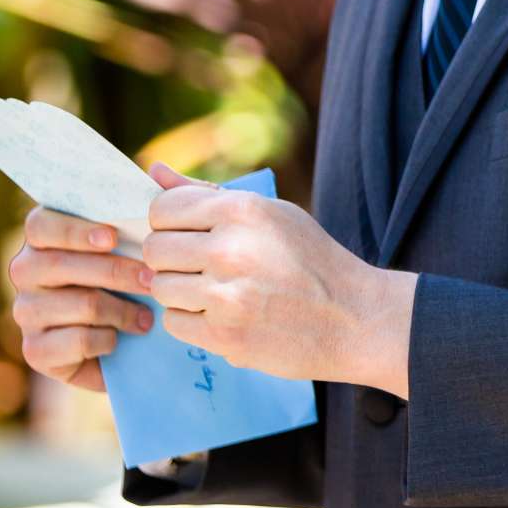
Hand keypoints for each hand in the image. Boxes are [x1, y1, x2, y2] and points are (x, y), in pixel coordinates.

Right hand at [6, 204, 156, 392]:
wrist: (132, 346)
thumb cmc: (137, 277)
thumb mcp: (152, 240)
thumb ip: (160, 203)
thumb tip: (157, 169)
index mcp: (45, 236)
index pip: (41, 224)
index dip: (74, 230)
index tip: (112, 238)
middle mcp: (26, 270)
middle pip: (58, 265)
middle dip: (114, 272)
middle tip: (151, 280)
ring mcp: (26, 311)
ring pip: (74, 304)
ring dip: (119, 311)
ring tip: (146, 317)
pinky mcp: (35, 350)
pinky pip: (69, 342)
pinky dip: (102, 341)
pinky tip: (118, 339)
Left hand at [139, 161, 416, 391]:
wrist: (354, 318)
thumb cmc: (311, 259)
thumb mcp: (270, 213)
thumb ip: (207, 193)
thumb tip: (154, 171)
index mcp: (242, 210)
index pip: (163, 209)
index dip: (169, 223)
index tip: (188, 235)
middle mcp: (230, 249)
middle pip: (155, 250)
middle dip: (171, 259)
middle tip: (200, 266)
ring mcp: (226, 295)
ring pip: (160, 288)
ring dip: (181, 291)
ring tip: (216, 291)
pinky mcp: (225, 336)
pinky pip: (174, 323)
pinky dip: (192, 321)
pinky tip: (223, 315)